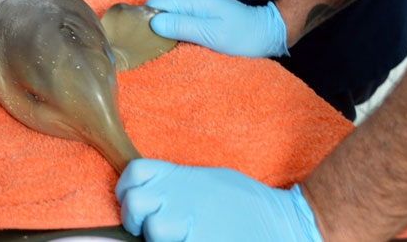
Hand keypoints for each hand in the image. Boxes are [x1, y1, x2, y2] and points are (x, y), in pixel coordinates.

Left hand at [116, 159, 322, 241]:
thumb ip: (175, 184)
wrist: (281, 222)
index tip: (130, 200)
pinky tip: (184, 240)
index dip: (125, 188)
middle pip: (134, 203)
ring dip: (154, 238)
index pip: (134, 172)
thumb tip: (150, 195)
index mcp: (180, 176)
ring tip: (170, 238)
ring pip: (151, 230)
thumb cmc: (243, 201)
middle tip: (145, 228)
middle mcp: (180, 196)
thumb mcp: (205, 180)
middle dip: (133, 218)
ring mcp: (189, 222)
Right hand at [145, 0, 287, 57]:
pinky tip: (173, 44)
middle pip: (159, 8)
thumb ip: (182, 27)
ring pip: (167, 15)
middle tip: (148, 46)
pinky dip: (173, 32)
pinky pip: (178, 21)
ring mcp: (196, 7)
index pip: (155, 3)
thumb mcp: (211, 34)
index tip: (139, 38)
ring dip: (162, 30)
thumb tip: (153, 23)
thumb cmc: (242, 37)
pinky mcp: (201, 16)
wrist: (268, 34)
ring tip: (158, 47)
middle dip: (151, 25)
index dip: (144, 19)